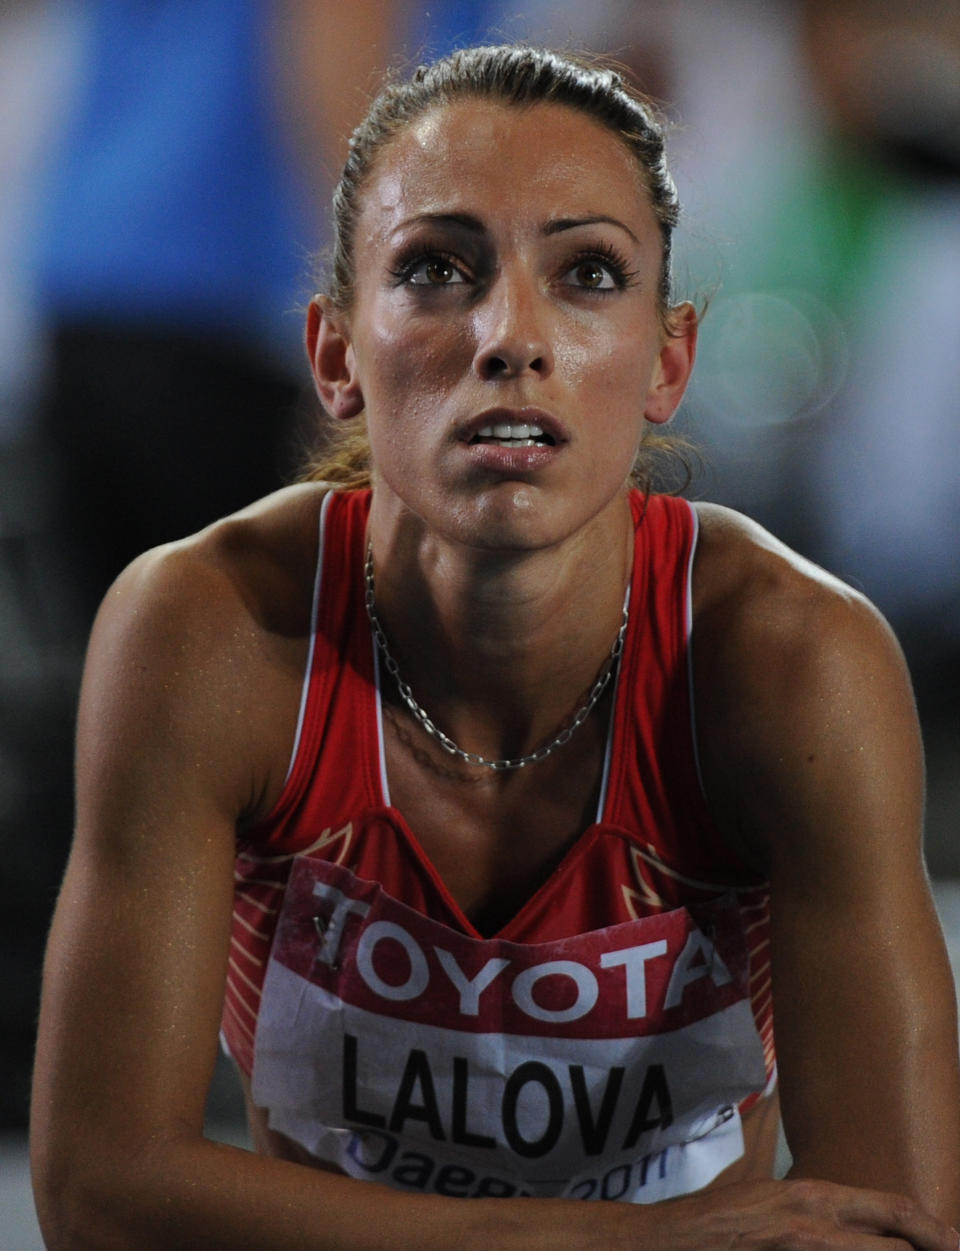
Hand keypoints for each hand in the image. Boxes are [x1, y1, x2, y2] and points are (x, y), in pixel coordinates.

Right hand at [645, 1178, 958, 1249]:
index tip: (954, 1240)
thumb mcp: (769, 1201)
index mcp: (814, 1197)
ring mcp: (800, 1249)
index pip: (892, 1210)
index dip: (932, 1229)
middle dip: (929, 1248)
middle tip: (952, 1250)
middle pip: (896, 1241)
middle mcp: (815, 1222)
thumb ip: (811, 1210)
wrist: (667, 1241)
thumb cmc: (716, 1222)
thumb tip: (847, 1220)